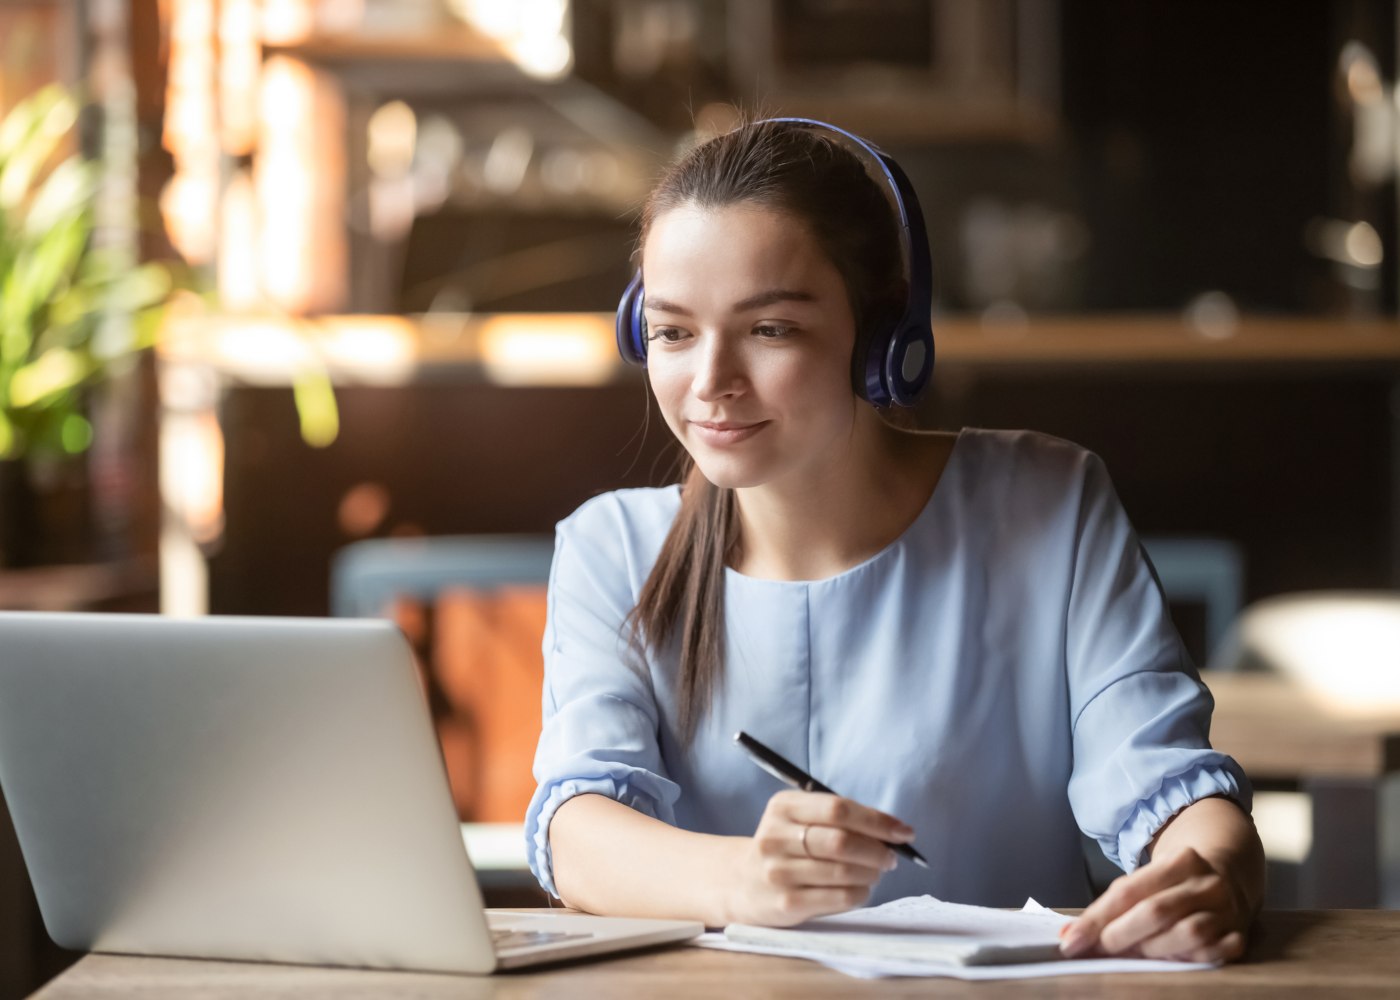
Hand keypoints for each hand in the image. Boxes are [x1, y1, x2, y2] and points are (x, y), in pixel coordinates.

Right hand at [725, 790, 914, 926]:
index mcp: (783, 807)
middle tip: (891, 857)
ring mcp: (778, 872)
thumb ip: (838, 818)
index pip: (838, 809)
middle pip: (842, 841)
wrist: (742, 882)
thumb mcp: (799, 819)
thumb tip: (893, 830)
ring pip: (844, 872)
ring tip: (876, 872)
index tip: (903, 831)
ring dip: (871, 873)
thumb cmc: (786, 846)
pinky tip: (861, 889)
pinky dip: (860, 893)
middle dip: (877, 850)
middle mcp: (776, 837)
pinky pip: (839, 898)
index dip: (877, 820)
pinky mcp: (786, 903)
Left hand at [1060, 846, 1250, 962]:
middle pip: (1156, 911)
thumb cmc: (1175, 883)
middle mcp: (1206, 883)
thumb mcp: (1147, 880)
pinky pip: (1212, 954)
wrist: (1229, 874)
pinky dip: (1186, 960)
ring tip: (1134, 955)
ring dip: (1152, 950)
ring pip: (1186, 934)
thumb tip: (1072, 936)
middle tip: (1100, 950)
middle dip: (1120, 935)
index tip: (1071, 941)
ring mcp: (1227, 910)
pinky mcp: (1239, 935)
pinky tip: (1169, 962)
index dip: (1097, 918)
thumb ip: (1113, 905)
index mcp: (1180, 860)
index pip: (1129, 891)